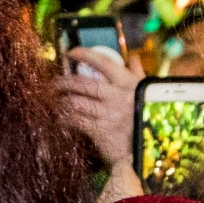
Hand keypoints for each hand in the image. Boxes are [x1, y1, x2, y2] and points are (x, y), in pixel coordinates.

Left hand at [58, 41, 142, 197]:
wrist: (149, 149)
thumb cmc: (147, 118)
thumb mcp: (147, 93)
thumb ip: (138, 74)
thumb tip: (134, 58)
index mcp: (128, 83)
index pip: (103, 62)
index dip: (84, 54)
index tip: (70, 53)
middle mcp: (117, 96)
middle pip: (82, 84)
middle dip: (64, 82)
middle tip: (54, 83)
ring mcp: (108, 114)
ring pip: (75, 102)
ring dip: (61, 101)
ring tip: (55, 102)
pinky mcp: (100, 132)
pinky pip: (75, 121)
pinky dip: (65, 119)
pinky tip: (61, 119)